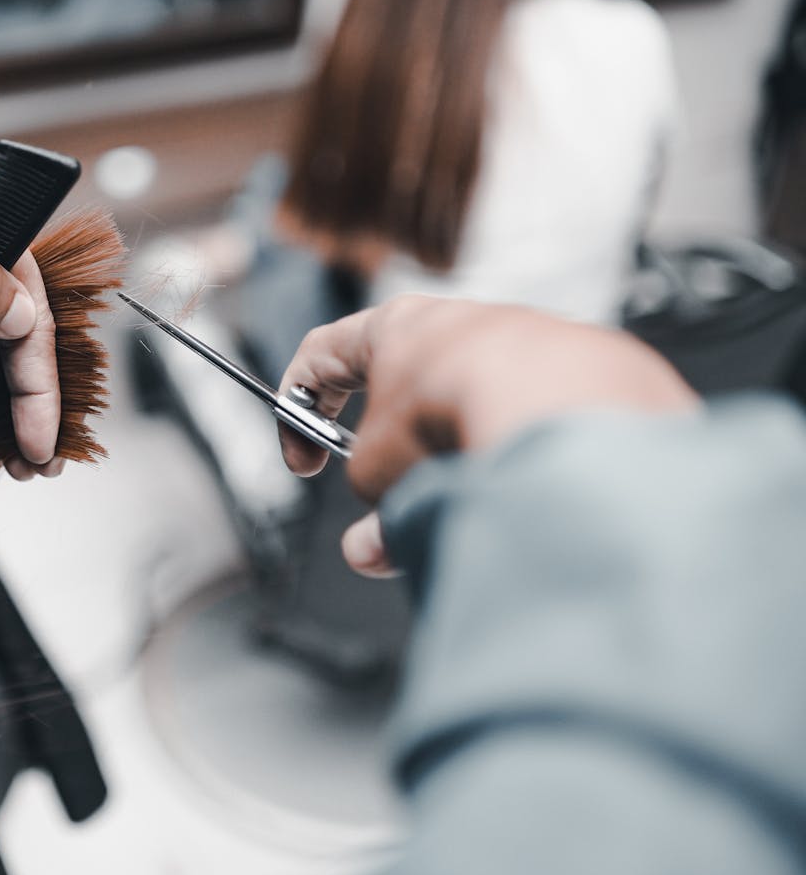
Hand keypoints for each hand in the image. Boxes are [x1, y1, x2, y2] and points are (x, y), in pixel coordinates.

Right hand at [277, 295, 697, 573]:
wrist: (552, 403)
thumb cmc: (444, 419)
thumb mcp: (380, 475)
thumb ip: (369, 510)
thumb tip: (371, 552)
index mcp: (394, 327)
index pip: (323, 353)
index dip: (297, 412)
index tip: (304, 463)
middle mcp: (458, 322)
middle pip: (406, 386)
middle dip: (393, 451)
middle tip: (391, 494)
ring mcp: (523, 340)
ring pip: (473, 406)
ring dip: (456, 458)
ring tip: (461, 507)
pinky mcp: (577, 371)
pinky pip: (531, 420)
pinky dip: (514, 458)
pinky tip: (516, 495)